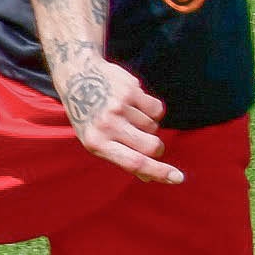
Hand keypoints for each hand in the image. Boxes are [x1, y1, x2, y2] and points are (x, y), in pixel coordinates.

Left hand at [57, 52, 182, 183]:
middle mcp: (106, 125)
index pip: (134, 163)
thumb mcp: (94, 139)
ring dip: (147, 124)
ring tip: (127, 115)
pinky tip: (134, 104)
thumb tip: (148, 178)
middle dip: (156, 147)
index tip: (177, 178)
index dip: (159, 172)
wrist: (76, 76)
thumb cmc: (88, 116)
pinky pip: (157, 109)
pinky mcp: (130, 90)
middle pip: (152, 146)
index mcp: (95, 143)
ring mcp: (118, 106)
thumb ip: (120, 157)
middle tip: (145, 140)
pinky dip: (151, 109)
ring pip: (154, 126)